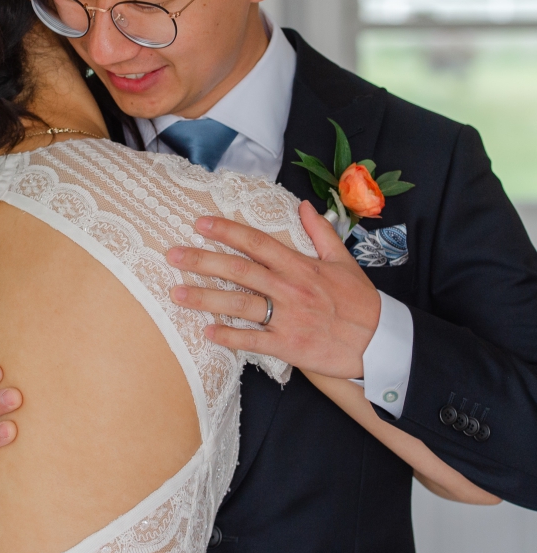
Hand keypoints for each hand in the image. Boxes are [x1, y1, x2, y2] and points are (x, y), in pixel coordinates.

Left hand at [167, 201, 380, 378]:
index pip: (256, 243)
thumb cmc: (361, 302)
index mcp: (301, 266)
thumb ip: (322, 233)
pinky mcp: (289, 345)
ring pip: (239, 304)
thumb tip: (306, 207)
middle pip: (239, 270)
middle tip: (172, 255)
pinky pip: (253, 340)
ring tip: (176, 293)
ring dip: (205, 298)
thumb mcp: (344, 262)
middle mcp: (290, 289)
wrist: (381, 343)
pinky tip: (207, 332)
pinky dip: (229, 337)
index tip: (200, 224)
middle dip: (202, 261)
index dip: (227, 231)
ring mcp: (288, 318)